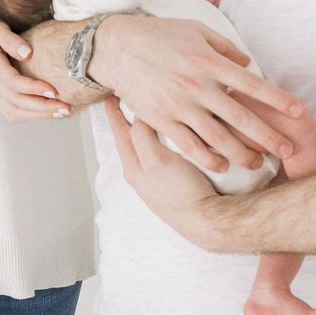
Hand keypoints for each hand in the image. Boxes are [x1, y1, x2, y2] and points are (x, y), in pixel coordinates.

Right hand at [0, 16, 70, 121]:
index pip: (12, 83)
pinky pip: (13, 113)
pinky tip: (48, 113)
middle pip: (17, 102)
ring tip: (61, 111)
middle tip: (65, 106)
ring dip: (40, 115)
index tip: (53, 90)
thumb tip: (27, 53)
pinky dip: (30, 116)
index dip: (33, 88)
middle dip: (43, 107)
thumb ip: (10, 39)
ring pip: (16, 112)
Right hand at [90, 14, 307, 173]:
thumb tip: (247, 63)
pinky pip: (189, 145)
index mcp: (209, 62)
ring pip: (218, 137)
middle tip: (287, 149)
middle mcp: (198, 86)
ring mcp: (179, 106)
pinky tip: (222, 166)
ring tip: (258, 164)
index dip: (278, 99)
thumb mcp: (195, 30)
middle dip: (268, 136)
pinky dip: (208, 158)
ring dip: (241, 153)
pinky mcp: (162, 120)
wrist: (117, 48)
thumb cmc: (158, 35)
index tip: (298, 111)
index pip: (252, 84)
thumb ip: (224, 47)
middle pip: (241, 117)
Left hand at [106, 100, 223, 244]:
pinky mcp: (170, 181)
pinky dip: (160, 140)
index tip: (110, 95)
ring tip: (145, 112)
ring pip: (144, 146)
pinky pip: (160, 154)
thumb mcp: (155, 160)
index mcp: (132, 165)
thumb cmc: (180, 192)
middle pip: (129, 138)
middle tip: (124, 100)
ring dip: (144, 128)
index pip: (119, 131)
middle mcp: (139, 172)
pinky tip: (169, 135)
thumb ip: (142, 136)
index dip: (114, 111)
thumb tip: (139, 116)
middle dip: (126, 118)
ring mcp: (154, 178)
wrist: (205, 219)